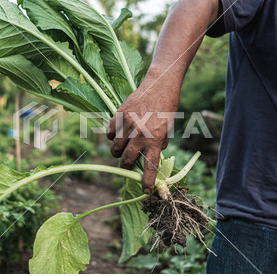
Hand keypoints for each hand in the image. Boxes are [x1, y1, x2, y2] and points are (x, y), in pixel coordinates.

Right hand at [106, 76, 180, 193]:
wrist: (160, 85)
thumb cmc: (167, 108)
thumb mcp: (167, 129)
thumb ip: (158, 144)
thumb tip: (149, 157)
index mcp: (154, 140)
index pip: (149, 167)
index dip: (147, 181)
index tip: (146, 190)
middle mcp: (139, 135)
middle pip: (126, 160)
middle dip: (126, 166)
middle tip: (129, 163)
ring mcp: (127, 125)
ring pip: (114, 149)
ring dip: (117, 153)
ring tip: (121, 149)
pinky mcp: (118, 115)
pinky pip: (109, 133)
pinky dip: (112, 136)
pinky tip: (118, 133)